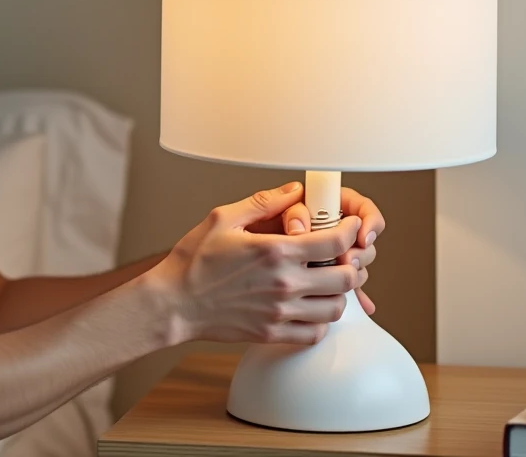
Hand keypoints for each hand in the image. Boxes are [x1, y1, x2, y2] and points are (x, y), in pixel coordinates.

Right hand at [147, 182, 365, 345]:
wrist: (173, 302)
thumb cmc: (193, 260)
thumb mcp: (223, 218)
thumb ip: (263, 203)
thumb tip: (295, 191)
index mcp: (275, 251)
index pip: (334, 242)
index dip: (350, 231)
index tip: (350, 227)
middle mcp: (284, 283)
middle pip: (345, 278)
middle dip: (351, 264)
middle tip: (344, 257)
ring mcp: (280, 312)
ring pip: (335, 309)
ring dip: (338, 294)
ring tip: (327, 282)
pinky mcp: (272, 333)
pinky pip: (315, 334)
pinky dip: (321, 322)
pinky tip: (310, 308)